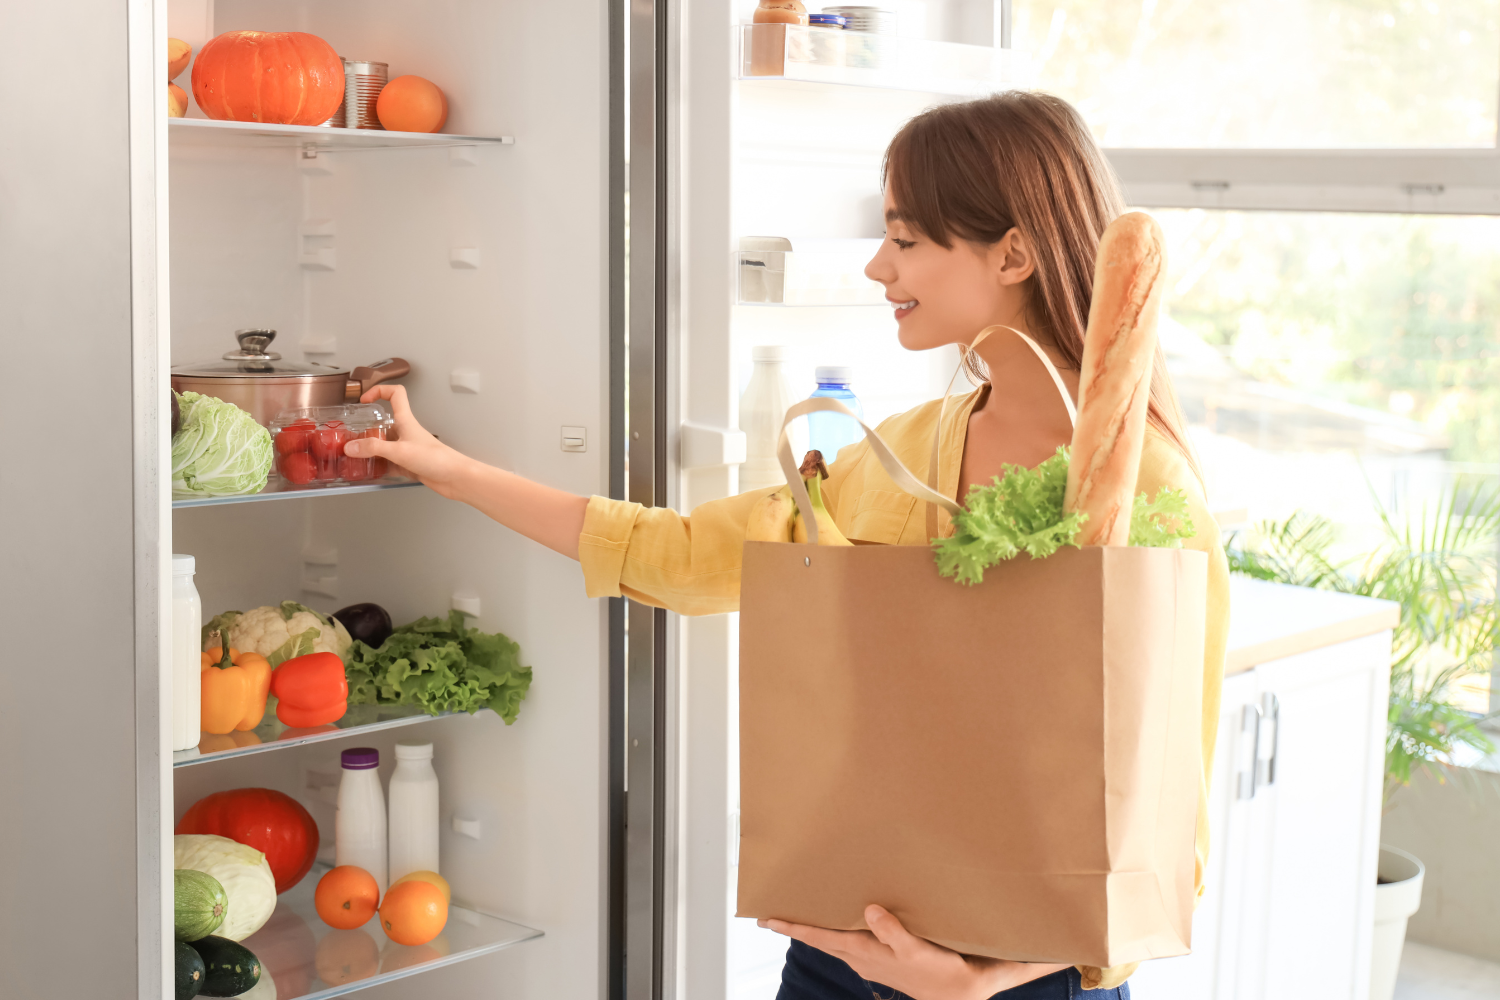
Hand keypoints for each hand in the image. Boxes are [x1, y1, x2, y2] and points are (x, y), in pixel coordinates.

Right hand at [344, 385, 473, 498]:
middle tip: (349, 438)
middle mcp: (404, 432)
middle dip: (364, 429)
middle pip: (381, 423)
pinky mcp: (406, 463)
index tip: (364, 400)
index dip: (379, 390)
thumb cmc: (436, 459)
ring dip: (368, 450)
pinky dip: (376, 465)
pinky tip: (367, 471)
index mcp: (405, 420)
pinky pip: (386, 461)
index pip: (395, 394)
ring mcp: (405, 448)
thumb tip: (351, 447)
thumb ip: (373, 448)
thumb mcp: (400, 451)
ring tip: (352, 457)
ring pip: (382, 444)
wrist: (453, 478)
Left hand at [758, 905, 1066, 999]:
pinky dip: (841, 926)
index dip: (793, 927)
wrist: (962, 991)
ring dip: (818, 926)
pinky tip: (846, 916)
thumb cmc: (940, 972)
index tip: (767, 919)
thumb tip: (868, 910)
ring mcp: (871, 958)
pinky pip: (852, 938)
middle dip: (798, 925)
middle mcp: (861, 956)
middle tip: (773, 912)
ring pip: (835, 938)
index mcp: (864, 953)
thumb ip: (893, 931)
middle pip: (820, 938)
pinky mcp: (883, 955)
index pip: (819, 938)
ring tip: (803, 909)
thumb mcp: (918, 951)